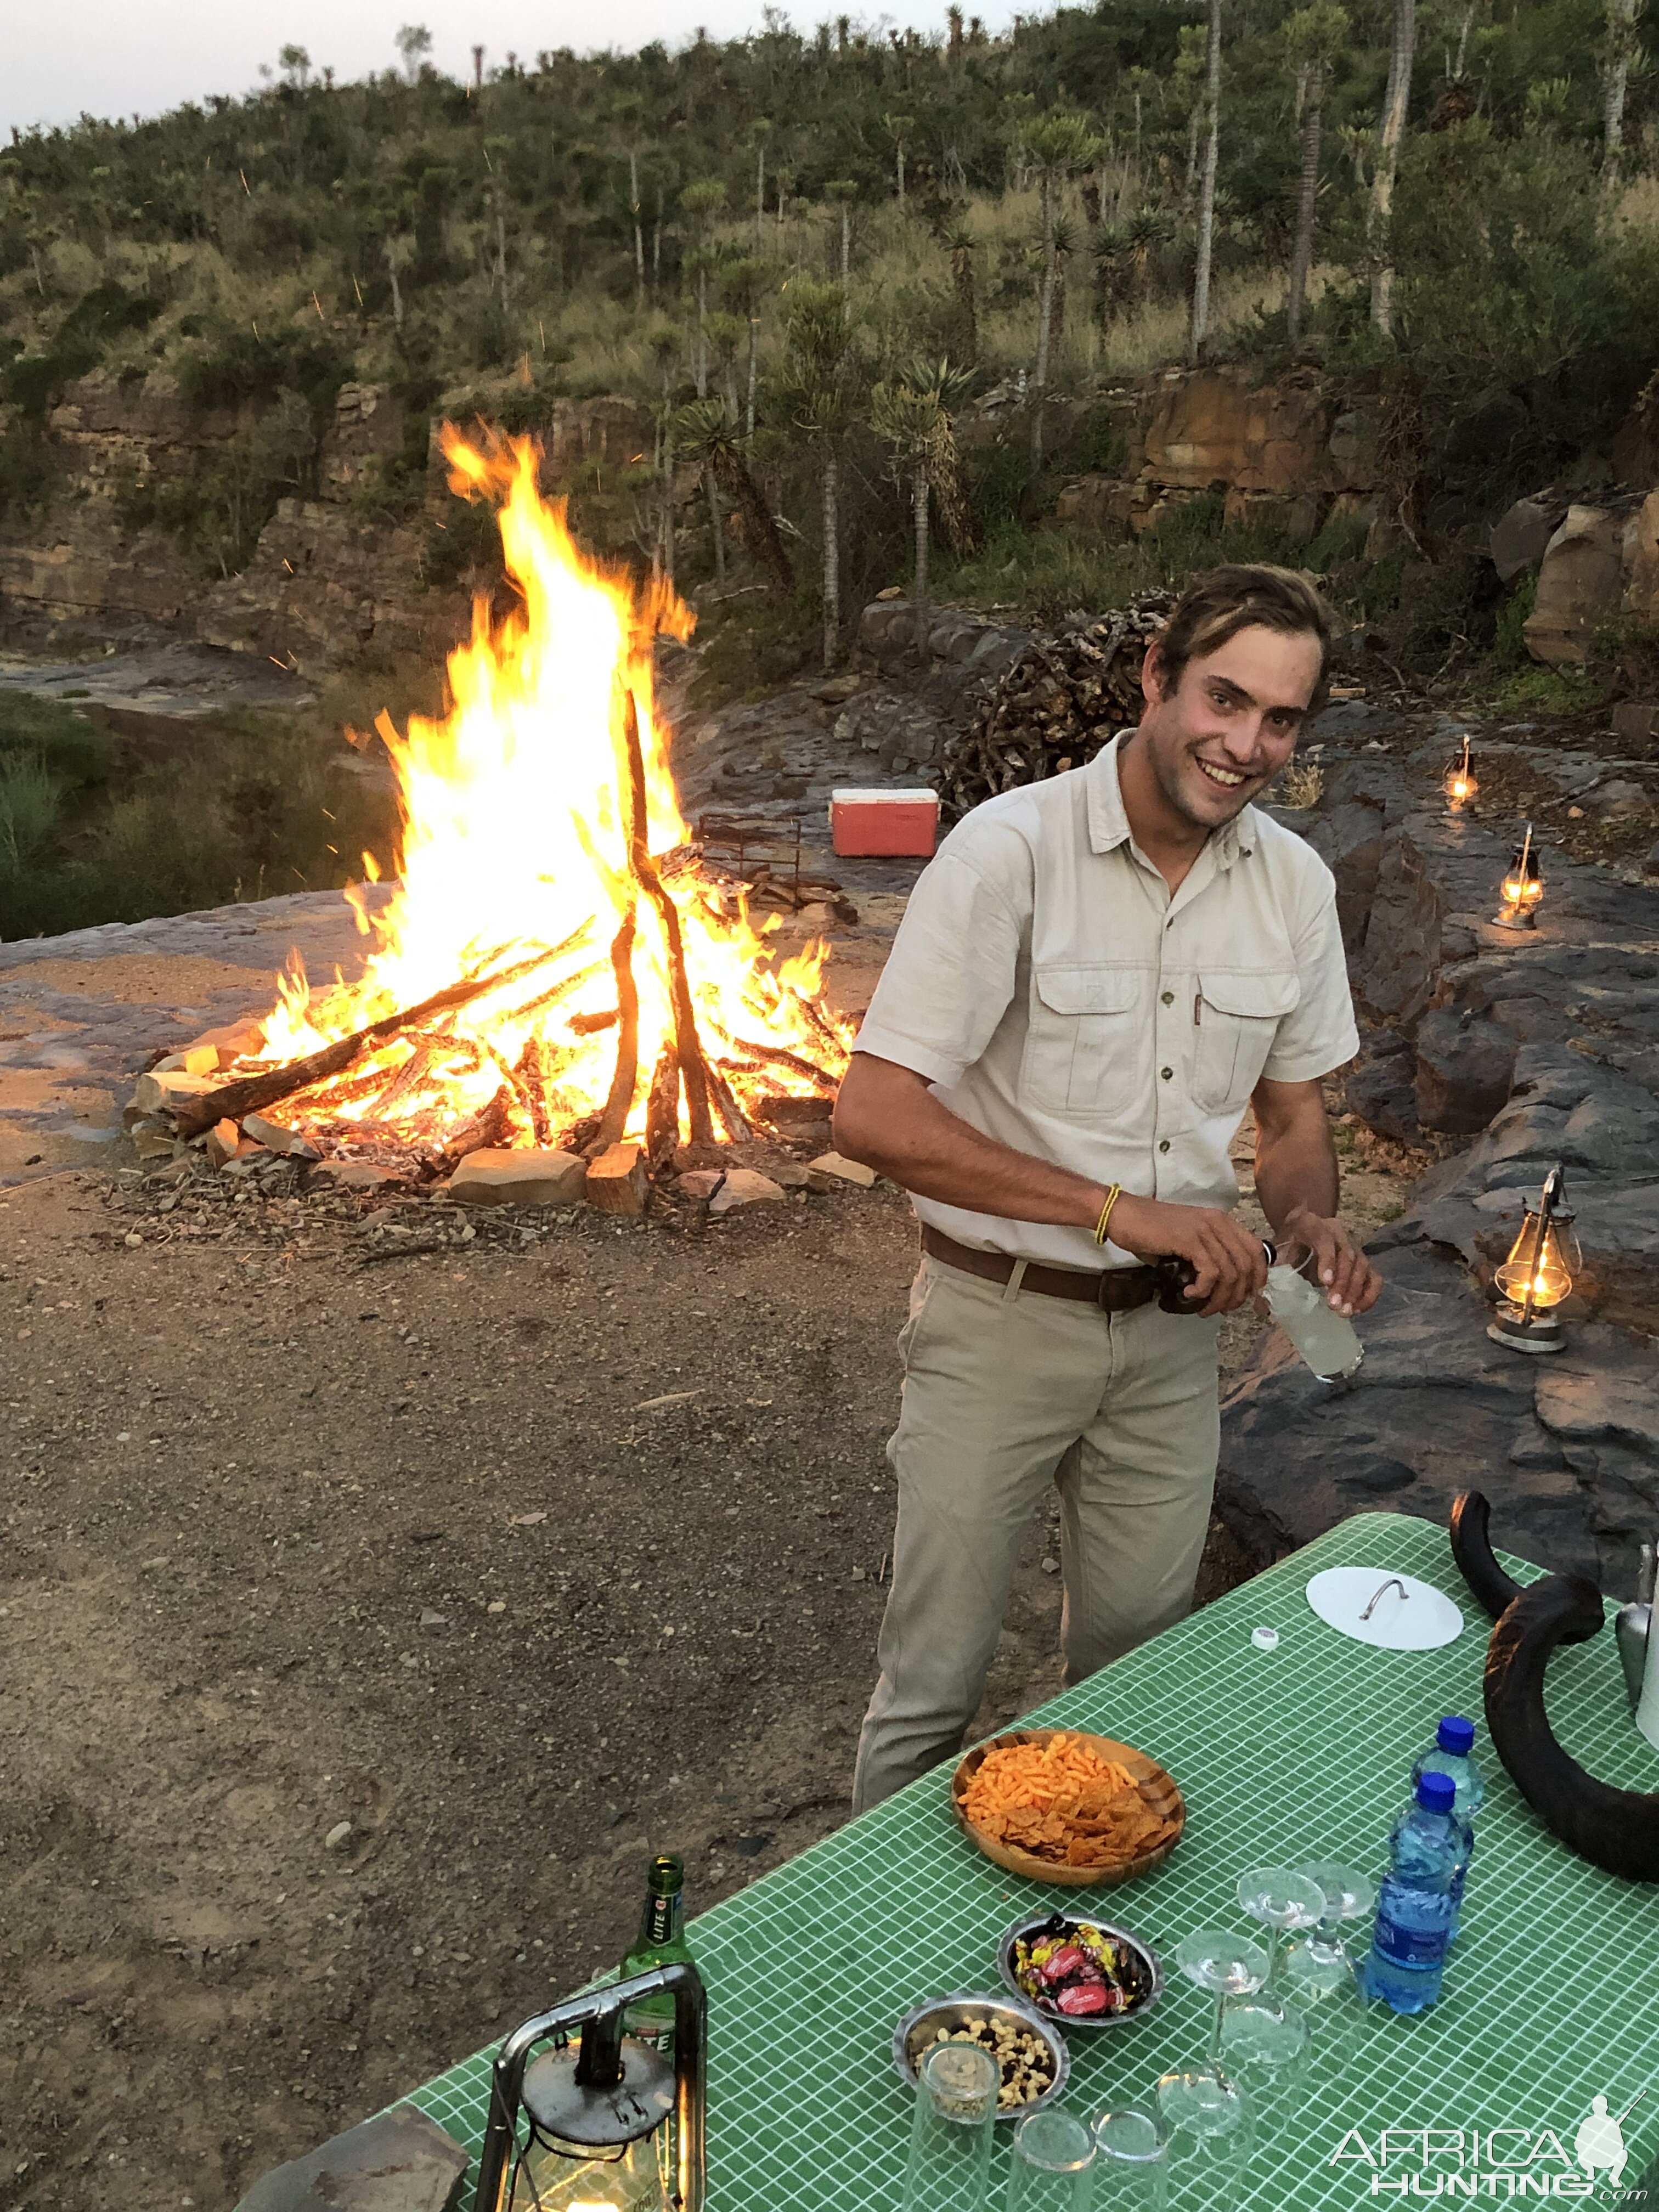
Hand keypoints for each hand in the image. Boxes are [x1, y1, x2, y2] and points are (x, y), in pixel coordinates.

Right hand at [1108, 1193, 1268, 1316]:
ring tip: (1204, 1308)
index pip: (1256, 1250)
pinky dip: (1203, 1290)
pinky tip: (1189, 1294)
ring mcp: (1205, 1230)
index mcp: (1222, 1221)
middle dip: (1238, 1294)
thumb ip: (1206, 1256)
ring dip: (1219, 1298)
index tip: (1246, 1297)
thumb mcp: (1187, 1239)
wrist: (1123, 1214)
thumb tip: (1218, 1288)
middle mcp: (1219, 1222)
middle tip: (1221, 1309)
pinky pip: (1210, 1272)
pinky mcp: (1190, 1240)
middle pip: (1247, 1265)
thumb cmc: (1150, 1230)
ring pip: (1230, 1272)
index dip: (1257, 1277)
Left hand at [1277, 1208, 1382, 1316]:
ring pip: (1362, 1266)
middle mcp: (1337, 1232)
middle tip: (1333, 1306)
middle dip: (1342, 1283)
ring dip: (1355, 1291)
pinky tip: (1357, 1310)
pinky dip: (1369, 1294)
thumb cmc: (1287, 1242)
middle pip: (1347, 1255)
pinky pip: (1374, 1277)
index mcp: (1312, 1225)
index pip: (1324, 1239)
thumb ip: (1270, 1273)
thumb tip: (1263, 1306)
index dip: (1327, 1259)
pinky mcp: (1363, 1260)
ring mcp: (1353, 1245)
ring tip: (1343, 1312)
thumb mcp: (1277, 1251)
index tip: (1325, 1282)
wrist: (1302, 1227)